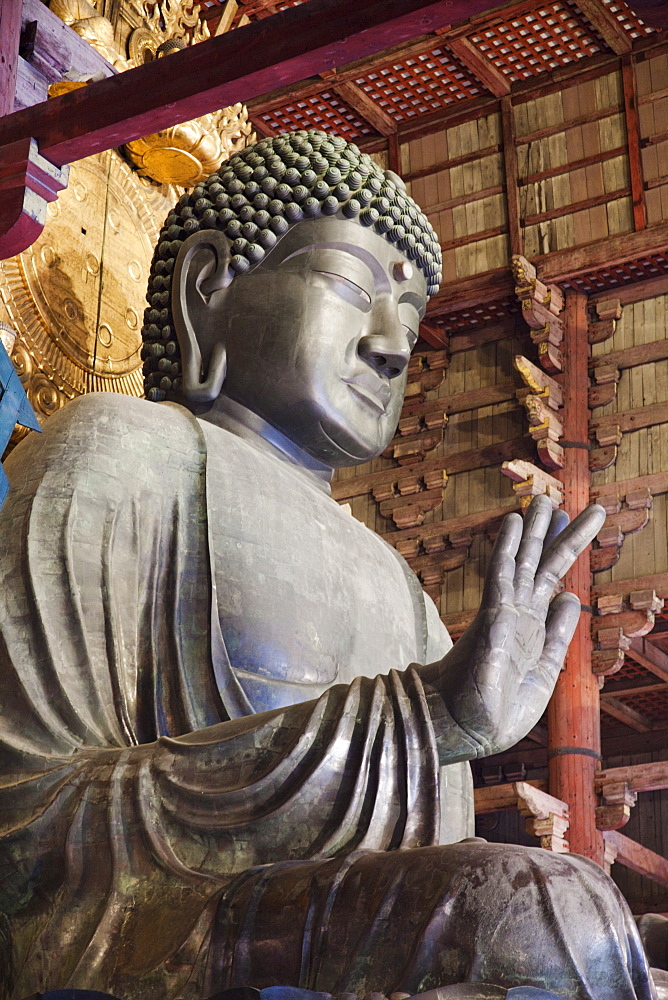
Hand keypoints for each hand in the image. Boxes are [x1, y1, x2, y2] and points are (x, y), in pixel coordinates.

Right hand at [421, 495, 605, 760]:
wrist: (468, 729)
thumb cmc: (498, 711)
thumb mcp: (544, 672)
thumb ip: (558, 634)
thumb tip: (571, 597)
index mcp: (534, 630)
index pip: (552, 582)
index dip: (563, 554)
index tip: (571, 526)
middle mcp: (519, 615)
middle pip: (542, 565)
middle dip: (556, 533)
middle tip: (561, 500)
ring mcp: (506, 613)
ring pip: (525, 562)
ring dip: (536, 530)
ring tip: (544, 498)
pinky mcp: (493, 617)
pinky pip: (502, 574)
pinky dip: (508, 546)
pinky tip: (514, 520)